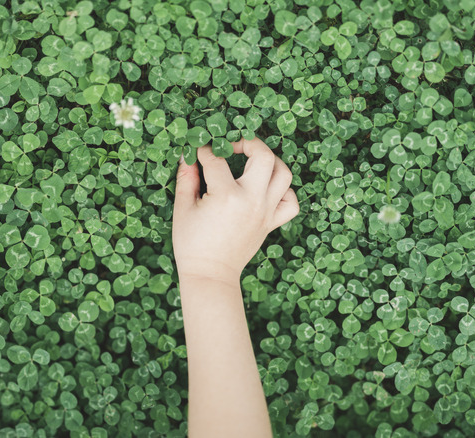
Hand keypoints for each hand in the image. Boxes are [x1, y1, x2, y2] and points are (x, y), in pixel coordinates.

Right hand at [172, 137, 299, 283]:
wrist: (210, 275)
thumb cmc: (192, 244)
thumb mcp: (183, 208)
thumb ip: (186, 177)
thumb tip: (189, 153)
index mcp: (227, 196)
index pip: (217, 159)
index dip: (204, 150)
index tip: (198, 151)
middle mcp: (252, 201)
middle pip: (264, 156)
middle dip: (248, 142)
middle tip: (232, 146)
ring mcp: (266, 212)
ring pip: (285, 175)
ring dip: (271, 162)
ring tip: (253, 162)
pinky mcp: (271, 223)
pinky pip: (291, 202)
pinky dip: (284, 191)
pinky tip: (267, 188)